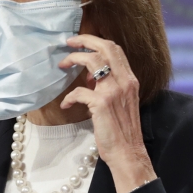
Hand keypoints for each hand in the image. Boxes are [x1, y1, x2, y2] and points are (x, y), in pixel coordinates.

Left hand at [58, 35, 156, 192]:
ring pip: (92, 61)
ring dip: (73, 59)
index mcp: (130, 80)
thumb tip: (91, 77)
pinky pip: (78, 91)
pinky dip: (69, 97)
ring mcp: (113, 91)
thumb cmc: (123, 131)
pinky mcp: (101, 104)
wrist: (128, 152)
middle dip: (84, 40)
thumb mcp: (122, 102)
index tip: (81, 41)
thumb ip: (110, 87)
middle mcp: (124, 81)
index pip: (116, 49)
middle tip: (68, 42)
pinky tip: (65, 104)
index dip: (96, 41)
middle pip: (105, 48)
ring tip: (62, 65)